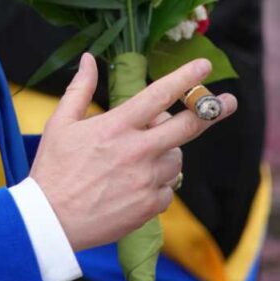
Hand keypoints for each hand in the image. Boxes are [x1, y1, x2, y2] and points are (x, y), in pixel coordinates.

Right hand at [30, 53, 236, 251]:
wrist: (52, 221)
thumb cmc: (54, 169)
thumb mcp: (60, 123)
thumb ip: (79, 88)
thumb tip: (87, 59)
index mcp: (116, 126)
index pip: (158, 95)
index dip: (184, 78)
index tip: (204, 66)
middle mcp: (137, 151)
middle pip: (187, 127)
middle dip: (212, 110)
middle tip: (228, 102)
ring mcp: (146, 180)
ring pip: (176, 158)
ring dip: (168, 150)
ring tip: (142, 154)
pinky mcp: (150, 206)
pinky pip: (168, 187)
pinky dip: (159, 181)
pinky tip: (135, 182)